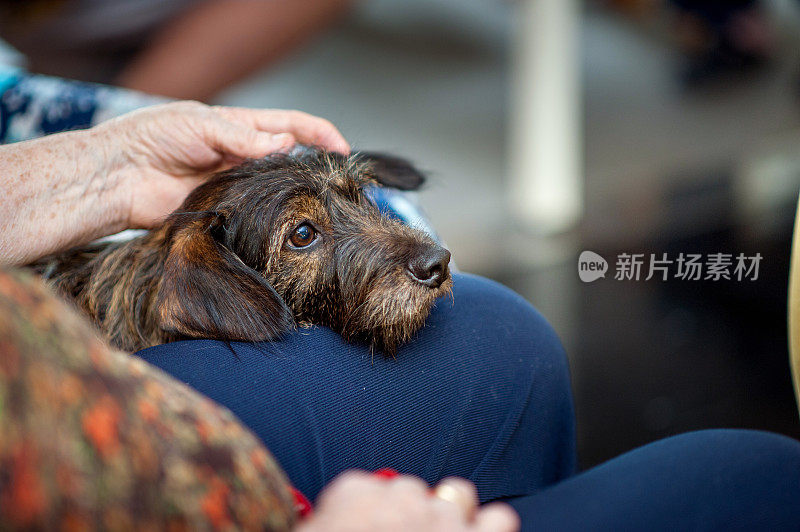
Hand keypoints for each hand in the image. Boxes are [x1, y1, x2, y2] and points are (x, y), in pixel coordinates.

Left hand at [0, 101, 347, 265]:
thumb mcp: (202, 126)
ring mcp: (235, 184)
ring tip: (314, 199)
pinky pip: (255, 213)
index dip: (320, 134)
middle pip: (289, 158)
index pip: (291, 126)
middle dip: (314, 166)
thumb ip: (245, 138)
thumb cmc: (151, 138)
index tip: (343, 149)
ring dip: (293, 191)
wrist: (117, 176)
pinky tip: (282, 218)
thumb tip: (287, 144)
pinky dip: (270, 215)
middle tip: (335, 180)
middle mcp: (242, 156)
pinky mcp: (225, 210)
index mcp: (239, 127)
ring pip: (276, 188)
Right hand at [296, 471, 519, 531]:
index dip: (368, 517)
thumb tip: (332, 526)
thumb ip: (323, 526)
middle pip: (409, 490)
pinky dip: (490, 529)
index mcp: (353, 495)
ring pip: (456, 493)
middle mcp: (400, 498)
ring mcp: (442, 519)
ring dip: (450, 514)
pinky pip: (499, 519)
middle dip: (408, 516)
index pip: (367, 488)